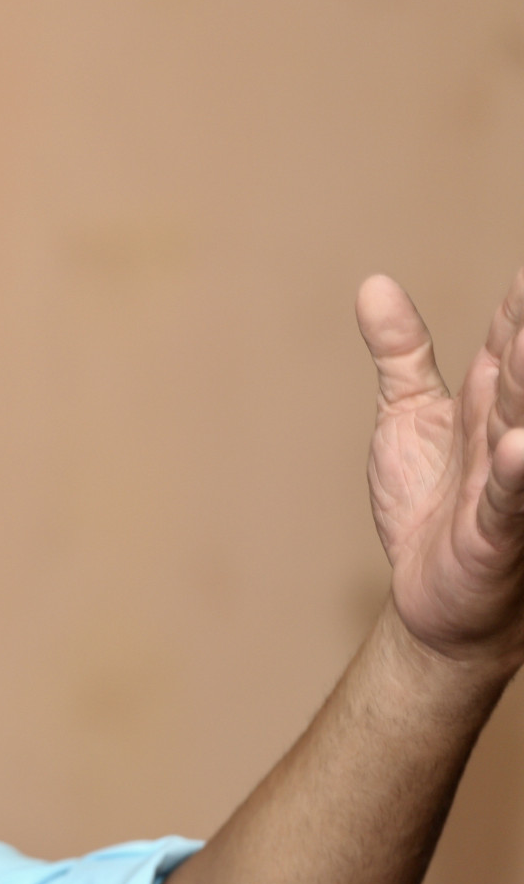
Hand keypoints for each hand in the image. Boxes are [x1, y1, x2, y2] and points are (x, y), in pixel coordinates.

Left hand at [358, 270, 523, 668]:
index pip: (512, 331)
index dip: (521, 296)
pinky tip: (517, 444)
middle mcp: (511, 429)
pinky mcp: (495, 532)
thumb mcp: (410, 417)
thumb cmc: (432, 507)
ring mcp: (509, 481)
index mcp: (492, 397)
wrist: (434, 600)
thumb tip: (374, 282)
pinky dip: (514, 471)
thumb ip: (402, 352)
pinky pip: (508, 498)